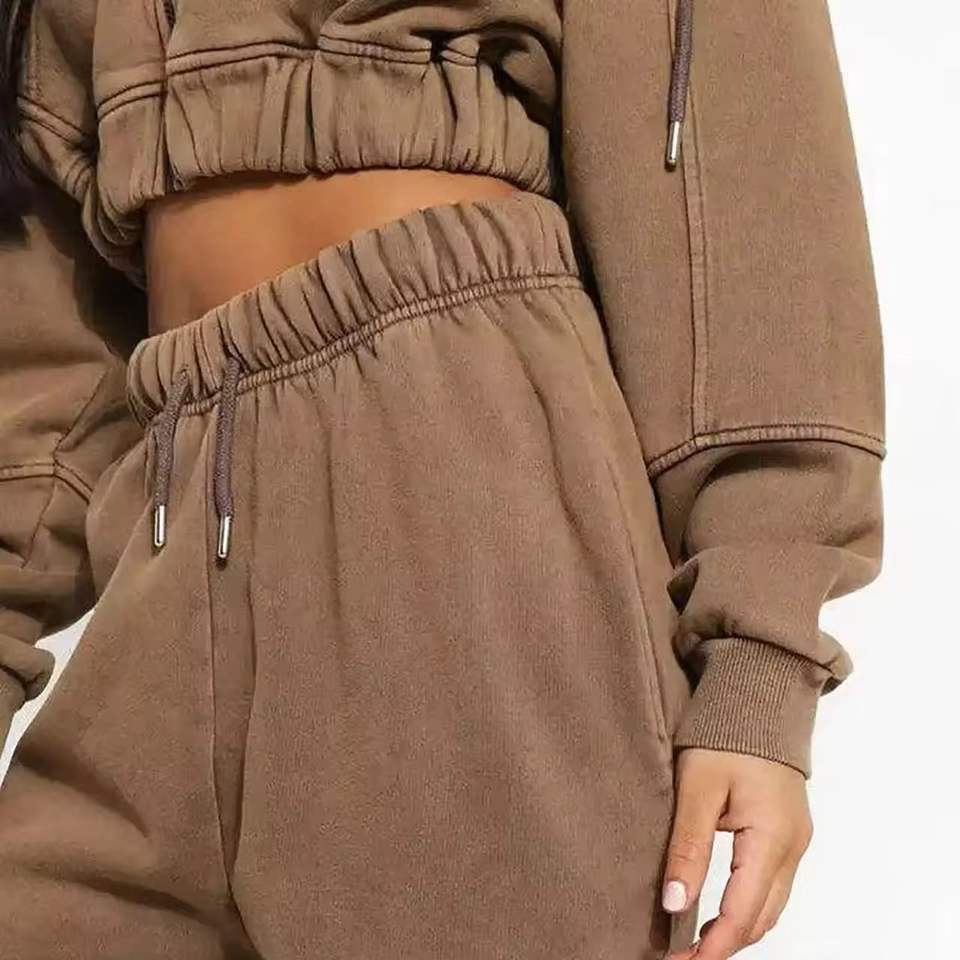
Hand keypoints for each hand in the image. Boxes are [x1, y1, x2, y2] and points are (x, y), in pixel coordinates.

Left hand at [663, 748, 812, 958]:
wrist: (758, 693)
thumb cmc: (727, 731)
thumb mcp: (698, 787)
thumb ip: (688, 846)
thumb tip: (675, 904)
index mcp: (773, 837)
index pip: (744, 914)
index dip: (712, 947)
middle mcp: (793, 845)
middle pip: (762, 918)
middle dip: (724, 945)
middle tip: (680, 957)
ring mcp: (794, 839)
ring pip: (769, 905)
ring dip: (735, 928)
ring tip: (692, 941)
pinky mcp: (787, 830)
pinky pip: (770, 883)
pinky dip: (745, 904)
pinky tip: (716, 906)